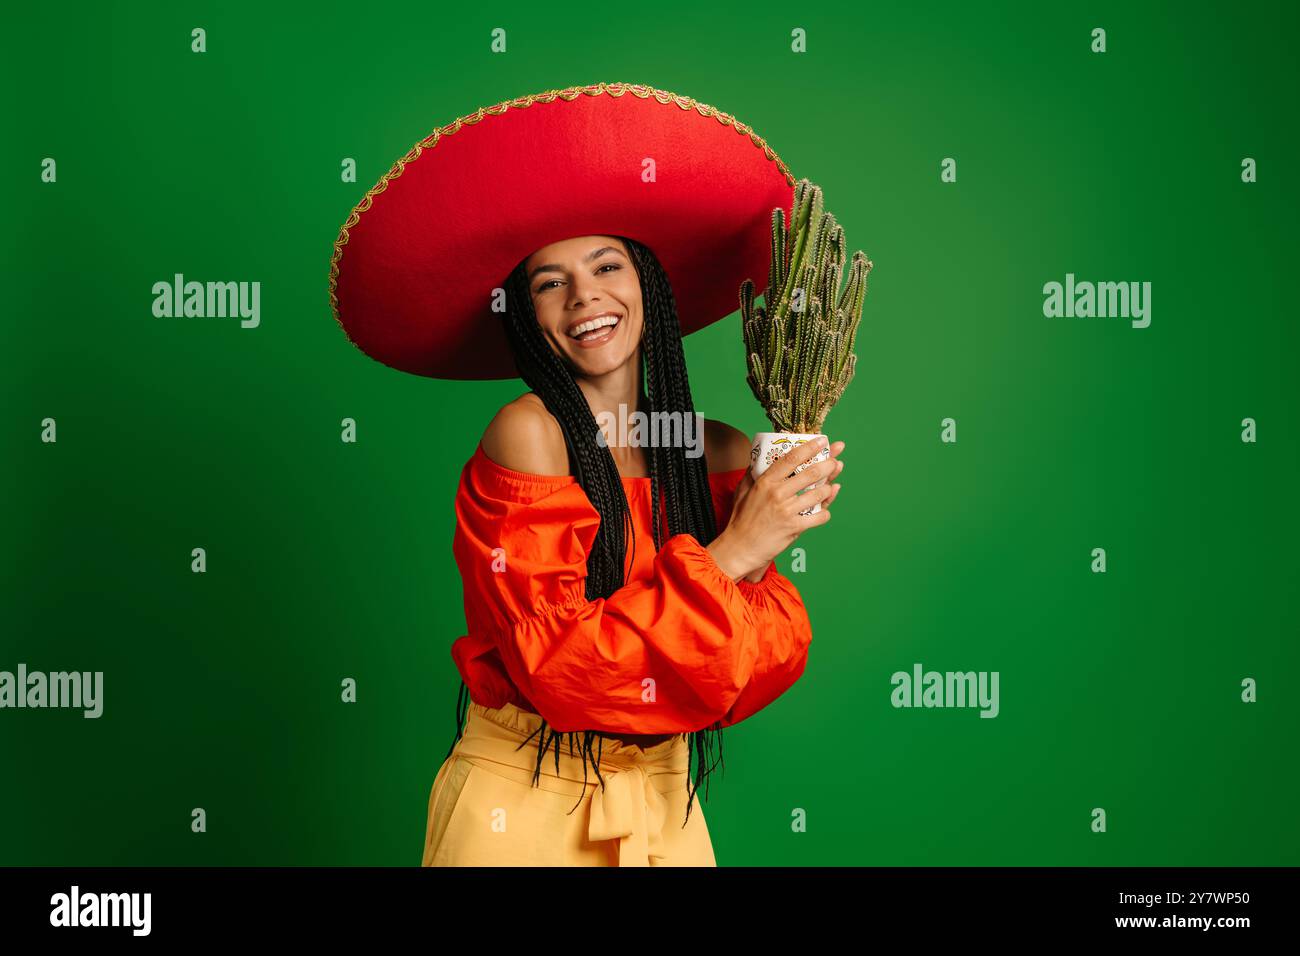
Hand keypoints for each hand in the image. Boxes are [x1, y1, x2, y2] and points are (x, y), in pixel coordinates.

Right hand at [707, 437, 844, 580]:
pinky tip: (824, 510)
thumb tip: (759, 458)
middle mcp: (777, 493)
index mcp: (765, 481)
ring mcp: (787, 510)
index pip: (791, 458)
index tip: (823, 440)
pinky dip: (824, 513)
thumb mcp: (742, 491)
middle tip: (836, 460)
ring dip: (828, 489)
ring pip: (818, 494)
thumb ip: (753, 474)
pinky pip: (819, 517)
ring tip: (831, 486)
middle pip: (810, 473)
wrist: (740, 548)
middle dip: (828, 464)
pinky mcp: (794, 527)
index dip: (810, 447)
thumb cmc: (740, 519)